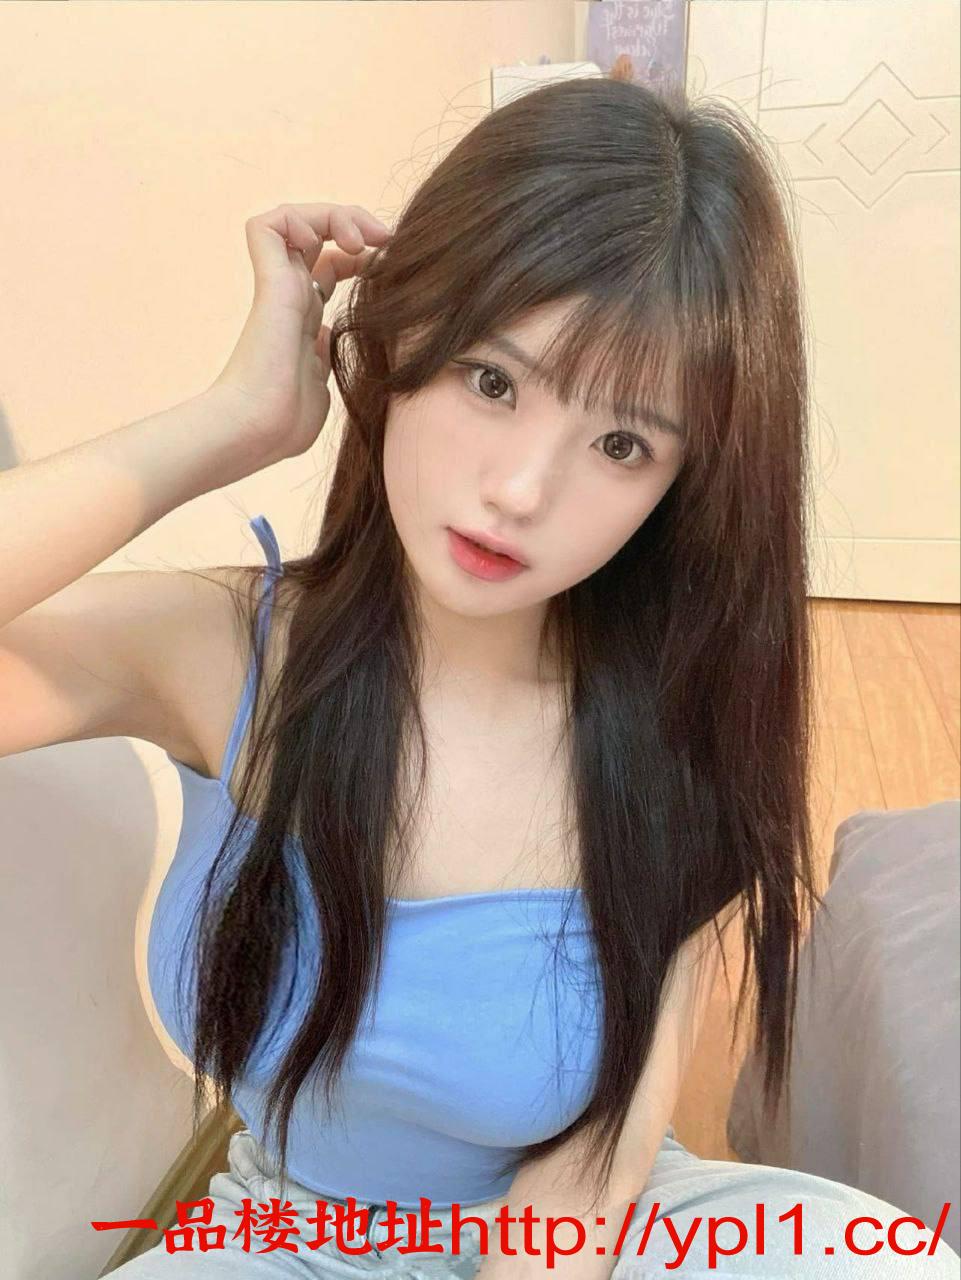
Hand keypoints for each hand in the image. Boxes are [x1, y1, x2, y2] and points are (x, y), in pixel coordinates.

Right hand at [208, 201, 391, 460]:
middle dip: (354, 223)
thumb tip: (330, 342)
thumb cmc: (287, 422)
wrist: (260, 429)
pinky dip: (298, 218)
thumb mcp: (324, 386)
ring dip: (334, 215)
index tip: (391, 265)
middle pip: (315, 234)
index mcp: (304, 319)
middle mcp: (290, 298)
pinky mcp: (269, 284)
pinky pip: (266, 225)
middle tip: (386, 239)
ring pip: (294, 219)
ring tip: (361, 241)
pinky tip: (330, 243)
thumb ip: (328, 359)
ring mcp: (278, 289)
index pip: (330, 267)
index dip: (362, 257)